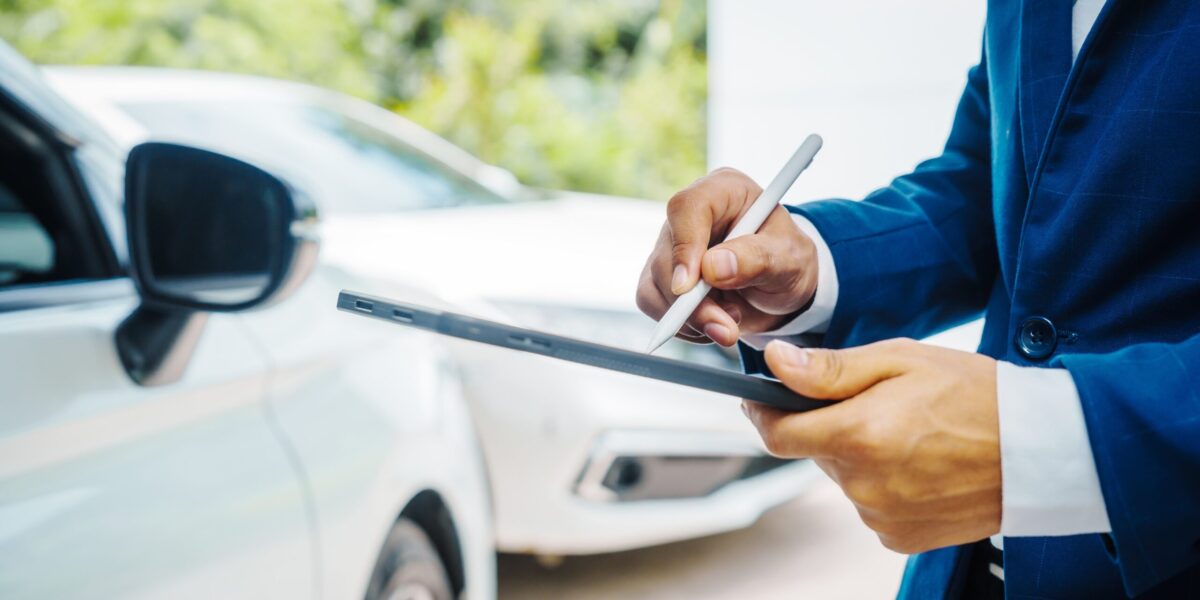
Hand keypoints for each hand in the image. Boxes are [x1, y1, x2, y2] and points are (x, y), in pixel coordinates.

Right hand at [635, 168, 818, 346]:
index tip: (689, 287)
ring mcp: (671, 245)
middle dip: (692, 303)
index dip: (684, 247)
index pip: (687, 208)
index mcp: (722, 192)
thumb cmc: (788, 260)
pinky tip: (712, 323)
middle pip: (666, 255)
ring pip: (654, 284)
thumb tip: (713, 267)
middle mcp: (689, 215)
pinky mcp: (662, 274)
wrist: (782, 286)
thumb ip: (757, 259)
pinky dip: (681, 325)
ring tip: (731, 321)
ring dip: (690, 318)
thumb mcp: (789, 258)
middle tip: (725, 329)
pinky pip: (652, 302)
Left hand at [742, 339, 1000, 553]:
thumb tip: (775, 364)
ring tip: (910, 432)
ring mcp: (882, 516)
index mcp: (859, 436)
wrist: (1041, 449)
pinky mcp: (900, 537)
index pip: (777, 434)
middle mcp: (864, 484)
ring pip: (844, 477)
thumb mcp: (900, 361)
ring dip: (859, 454)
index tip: (762, 397)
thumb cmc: (975, 394)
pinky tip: (919, 463)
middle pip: (814, 451)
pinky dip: (882, 482)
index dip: (763, 412)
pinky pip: (870, 503)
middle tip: (875, 402)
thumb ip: (830, 369)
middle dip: (828, 425)